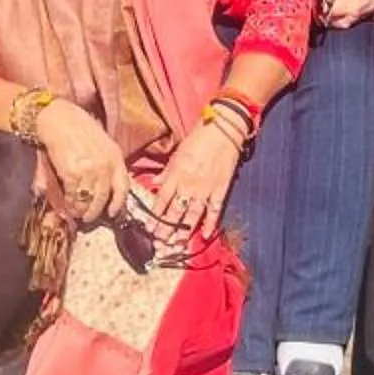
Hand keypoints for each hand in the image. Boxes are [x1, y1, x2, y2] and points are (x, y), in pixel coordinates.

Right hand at [34, 99, 130, 223]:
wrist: (61, 120)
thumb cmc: (82, 131)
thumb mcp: (104, 145)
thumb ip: (109, 166)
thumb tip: (107, 191)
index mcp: (115, 157)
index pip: (123, 187)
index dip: (118, 204)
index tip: (113, 214)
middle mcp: (104, 166)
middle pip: (103, 198)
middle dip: (95, 212)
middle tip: (89, 218)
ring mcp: (88, 170)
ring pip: (87, 200)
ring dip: (81, 210)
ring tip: (77, 211)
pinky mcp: (71, 173)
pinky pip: (72, 196)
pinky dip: (70, 203)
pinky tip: (68, 203)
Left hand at [147, 120, 241, 242]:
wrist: (224, 129)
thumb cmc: (199, 138)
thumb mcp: (178, 152)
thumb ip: (167, 171)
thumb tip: (153, 183)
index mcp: (177, 174)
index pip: (162, 200)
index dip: (155, 217)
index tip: (149, 230)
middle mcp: (189, 184)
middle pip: (175, 212)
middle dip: (166, 231)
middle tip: (159, 246)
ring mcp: (206, 188)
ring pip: (192, 216)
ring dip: (183, 232)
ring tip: (176, 246)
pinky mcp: (221, 189)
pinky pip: (214, 210)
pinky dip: (210, 223)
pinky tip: (204, 235)